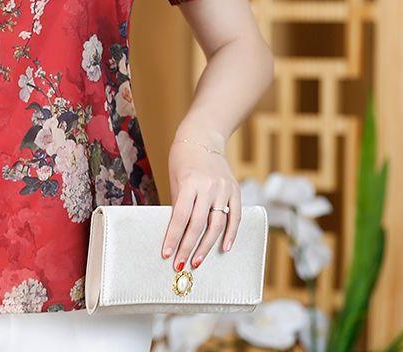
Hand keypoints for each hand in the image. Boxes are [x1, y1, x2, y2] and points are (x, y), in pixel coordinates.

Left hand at [160, 137, 240, 271]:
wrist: (203, 137)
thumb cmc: (183, 158)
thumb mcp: (175, 178)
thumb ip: (179, 204)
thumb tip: (178, 232)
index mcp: (190, 183)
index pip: (180, 216)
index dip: (173, 237)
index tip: (166, 254)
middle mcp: (208, 187)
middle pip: (198, 225)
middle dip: (187, 247)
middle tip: (180, 265)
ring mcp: (224, 189)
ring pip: (217, 224)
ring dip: (207, 246)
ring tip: (196, 261)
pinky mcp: (235, 190)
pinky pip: (235, 217)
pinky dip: (231, 234)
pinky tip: (224, 248)